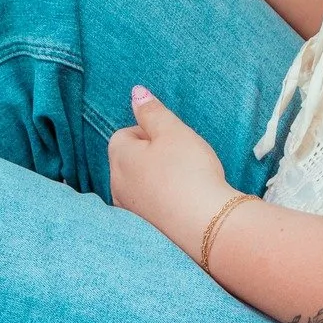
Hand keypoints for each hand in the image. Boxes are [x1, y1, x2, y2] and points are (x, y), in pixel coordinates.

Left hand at [107, 88, 231, 259]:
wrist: (206, 225)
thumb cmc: (189, 172)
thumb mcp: (173, 131)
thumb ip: (152, 111)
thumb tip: (135, 93)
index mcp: (120, 157)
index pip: (124, 134)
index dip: (149, 132)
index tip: (172, 140)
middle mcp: (116, 185)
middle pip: (129, 160)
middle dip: (151, 156)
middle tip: (181, 159)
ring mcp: (128, 210)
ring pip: (138, 184)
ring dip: (156, 179)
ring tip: (184, 181)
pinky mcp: (143, 229)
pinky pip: (148, 206)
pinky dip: (161, 201)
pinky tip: (182, 202)